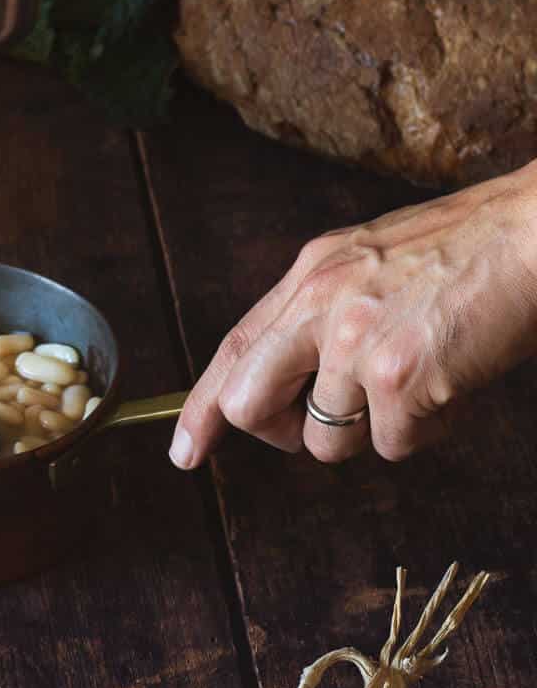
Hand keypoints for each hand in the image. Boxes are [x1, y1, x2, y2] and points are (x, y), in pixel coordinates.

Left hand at [170, 163, 536, 467]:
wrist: (530, 236)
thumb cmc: (465, 252)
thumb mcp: (369, 262)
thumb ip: (324, 311)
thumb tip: (298, 379)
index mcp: (310, 273)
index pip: (234, 348)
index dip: (201, 407)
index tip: (185, 451)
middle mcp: (320, 304)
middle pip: (248, 404)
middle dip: (280, 432)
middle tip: (320, 426)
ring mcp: (357, 342)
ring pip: (329, 441)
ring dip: (374, 430)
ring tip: (420, 377)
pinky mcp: (400, 378)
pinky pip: (394, 445)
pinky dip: (426, 429)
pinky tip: (451, 380)